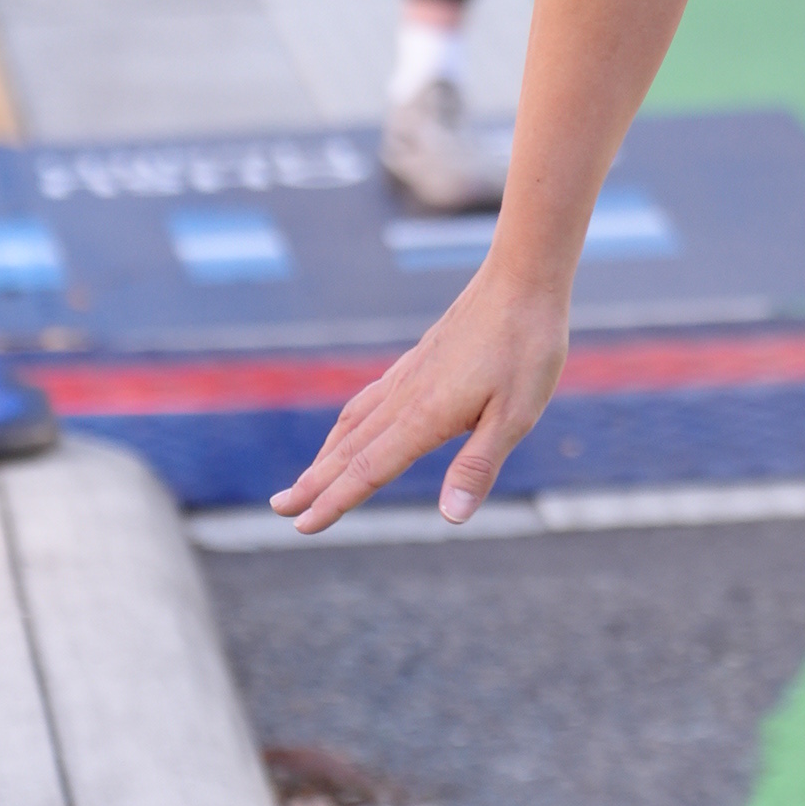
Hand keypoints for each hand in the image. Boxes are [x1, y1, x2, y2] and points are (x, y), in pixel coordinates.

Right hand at [270, 265, 571, 532]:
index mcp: (424, 417)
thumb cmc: (525, 348)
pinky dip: (347, 424)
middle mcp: (405, 397)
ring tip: (305, 478)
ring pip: (353, 422)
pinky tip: (350, 428)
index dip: (334, 501)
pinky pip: (369, 400)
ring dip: (326, 455)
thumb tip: (451, 517)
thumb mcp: (516, 416)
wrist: (521, 279)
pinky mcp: (417, 361)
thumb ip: (478, 466)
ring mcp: (408, 376)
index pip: (368, 469)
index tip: (301, 526)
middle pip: (348, 449)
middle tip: (279, 508)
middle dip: (313, 482)